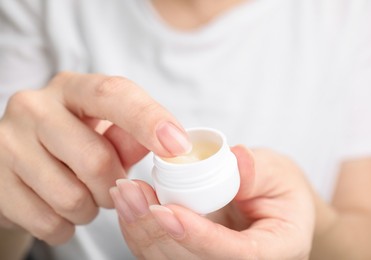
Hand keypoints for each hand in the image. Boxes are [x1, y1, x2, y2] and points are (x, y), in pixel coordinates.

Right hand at [0, 72, 190, 244]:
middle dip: (116, 185)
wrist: (17, 166)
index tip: (178, 146)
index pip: (113, 93)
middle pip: (97, 158)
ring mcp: (8, 143)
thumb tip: (169, 143)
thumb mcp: (104, 131)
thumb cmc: (74, 143)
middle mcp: (34, 107)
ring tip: (83, 193)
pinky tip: (59, 208)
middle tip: (112, 185)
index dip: (149, 120)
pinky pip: (49, 222)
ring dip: (91, 208)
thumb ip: (133, 134)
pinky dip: (66, 225)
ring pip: (73, 197)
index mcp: (72, 89)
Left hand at [111, 146, 314, 258]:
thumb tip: (236, 159)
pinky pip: (161, 252)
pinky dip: (140, 230)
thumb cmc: (281, 190)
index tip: (166, 210)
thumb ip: (257, 171)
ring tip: (126, 194)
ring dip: (141, 230)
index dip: (197, 236)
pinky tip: (130, 204)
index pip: (235, 254)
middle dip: (156, 231)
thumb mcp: (278, 174)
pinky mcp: (192, 255)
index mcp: (274, 251)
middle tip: (132, 194)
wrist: (273, 204)